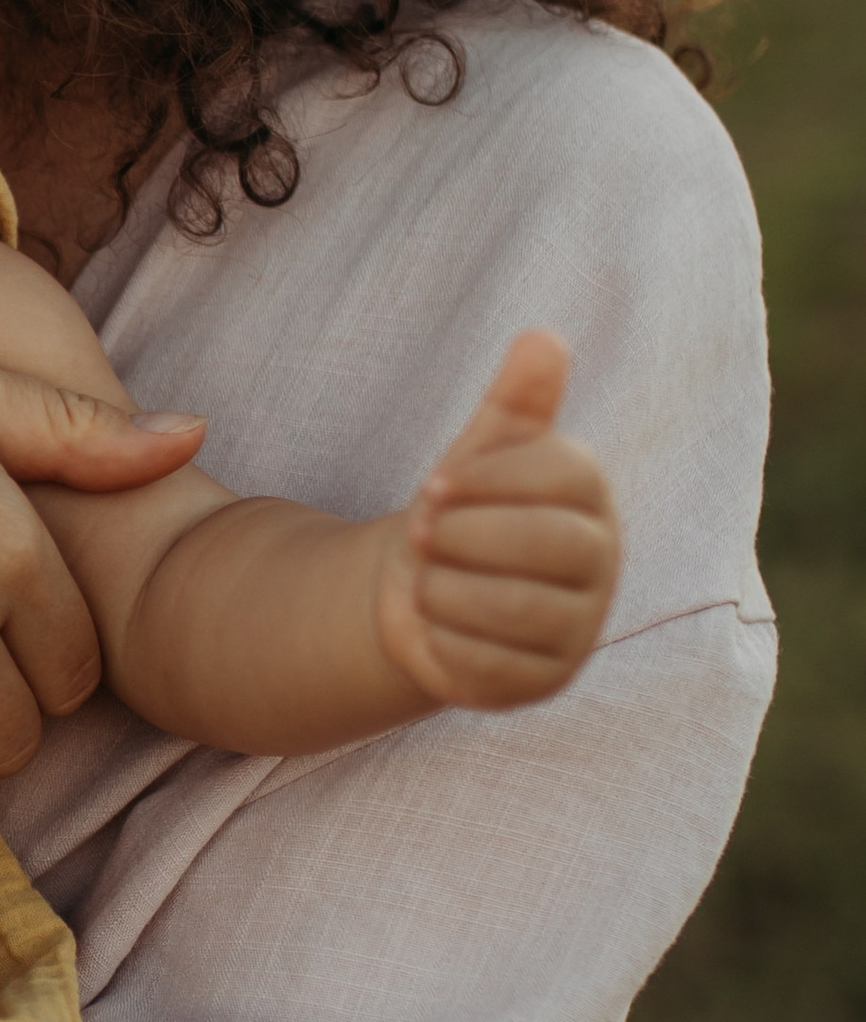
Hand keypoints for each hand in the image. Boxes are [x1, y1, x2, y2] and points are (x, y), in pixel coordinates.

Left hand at [376, 332, 621, 711]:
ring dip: (448, 591)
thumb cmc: (461, 513)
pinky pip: (494, 667)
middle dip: (466, 537)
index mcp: (590, 497)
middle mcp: (600, 564)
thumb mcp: (479, 454)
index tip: (434, 484)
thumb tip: (542, 338)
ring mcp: (578, 629)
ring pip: (518, 609)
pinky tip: (428, 624)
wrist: (424, 594)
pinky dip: (445, 642)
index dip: (491, 478)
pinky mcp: (544, 683)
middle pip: (545, 544)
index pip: (564, 475)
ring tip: (424, 580)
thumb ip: (514, 403)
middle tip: (422, 534)